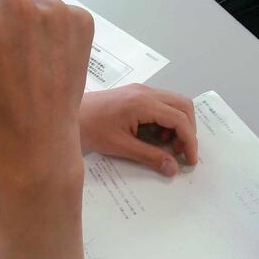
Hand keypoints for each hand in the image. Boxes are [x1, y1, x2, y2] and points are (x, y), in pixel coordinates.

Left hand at [78, 84, 197, 175]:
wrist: (68, 113)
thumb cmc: (91, 129)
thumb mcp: (121, 146)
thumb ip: (150, 157)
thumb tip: (173, 168)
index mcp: (143, 103)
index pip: (179, 119)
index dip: (189, 141)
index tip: (189, 160)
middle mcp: (146, 91)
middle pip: (183, 105)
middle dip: (188, 130)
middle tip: (180, 152)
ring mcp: (141, 90)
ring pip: (174, 102)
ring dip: (178, 124)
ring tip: (166, 145)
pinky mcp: (135, 93)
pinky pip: (161, 103)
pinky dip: (166, 119)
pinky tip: (153, 135)